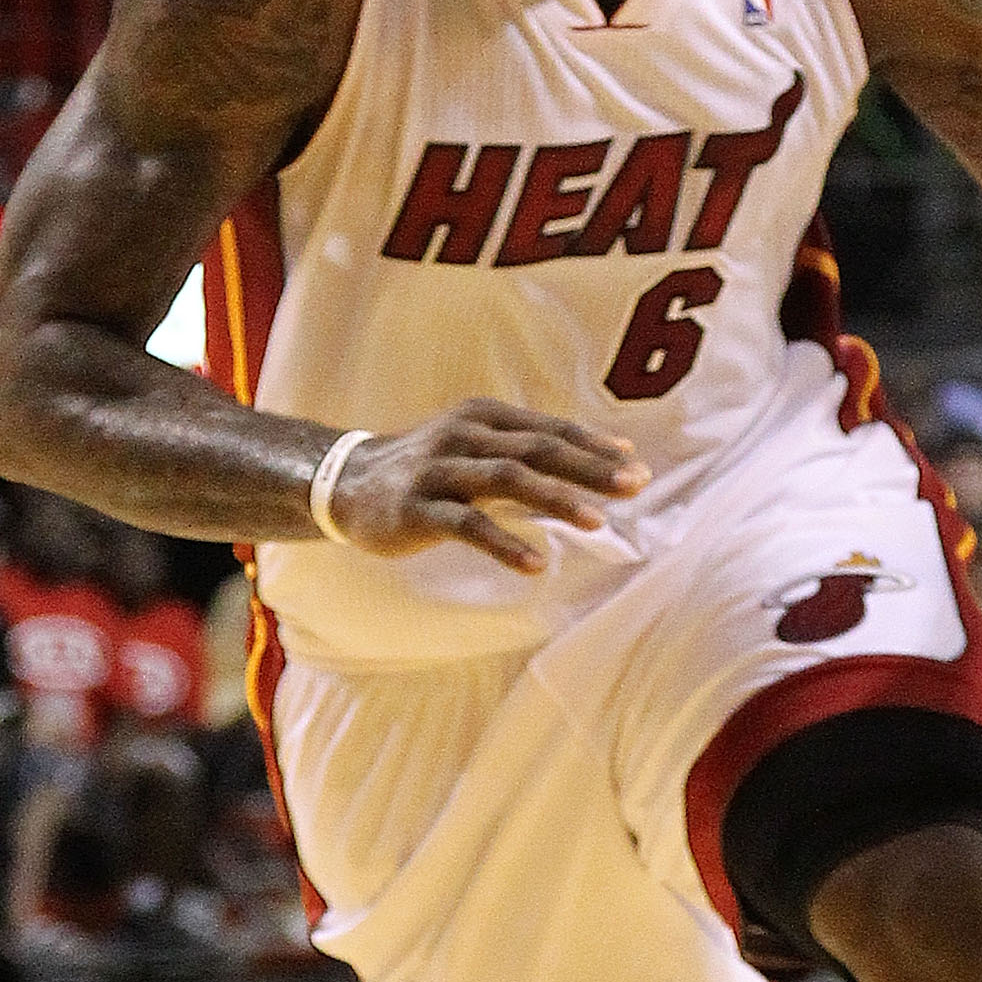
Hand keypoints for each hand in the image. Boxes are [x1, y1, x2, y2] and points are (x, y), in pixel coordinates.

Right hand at [324, 401, 649, 575]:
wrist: (345, 483)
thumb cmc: (429, 468)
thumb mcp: (477, 447)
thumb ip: (530, 451)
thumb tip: (606, 456)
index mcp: (484, 417)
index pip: (550, 429)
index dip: (594, 445)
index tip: (636, 463)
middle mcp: (464, 435)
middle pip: (537, 448)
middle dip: (589, 467)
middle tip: (634, 485)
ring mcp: (439, 471)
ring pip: (506, 480)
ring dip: (555, 499)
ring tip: (597, 522)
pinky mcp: (418, 509)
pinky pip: (467, 525)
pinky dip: (504, 544)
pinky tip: (536, 564)